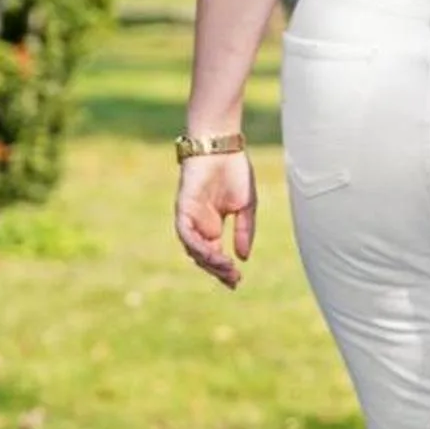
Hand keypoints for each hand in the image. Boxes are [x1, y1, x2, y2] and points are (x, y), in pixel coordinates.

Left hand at [174, 150, 256, 289]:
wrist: (222, 147)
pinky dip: (196, 245)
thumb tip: (243, 257)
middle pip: (203, 257)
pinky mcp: (182, 208)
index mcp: (213, 225)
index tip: (237, 281)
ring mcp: (190, 217)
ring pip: (192, 248)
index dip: (224, 270)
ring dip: (208, 261)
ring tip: (225, 268)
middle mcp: (199, 225)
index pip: (216, 254)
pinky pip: (185, 232)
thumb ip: (244, 232)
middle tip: (233, 279)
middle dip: (217, 270)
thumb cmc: (235, 172)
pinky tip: (209, 253)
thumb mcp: (247, 207)